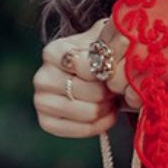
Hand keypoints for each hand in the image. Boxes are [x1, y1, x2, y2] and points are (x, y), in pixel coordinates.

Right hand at [33, 17, 137, 139]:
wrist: (92, 76)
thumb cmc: (100, 56)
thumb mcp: (105, 38)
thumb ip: (112, 36)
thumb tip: (126, 38)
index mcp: (52, 51)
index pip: (86, 66)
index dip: (107, 71)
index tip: (113, 69)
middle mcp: (41, 76)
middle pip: (89, 91)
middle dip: (109, 92)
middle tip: (114, 89)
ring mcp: (40, 100)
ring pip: (87, 112)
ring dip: (106, 109)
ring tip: (110, 100)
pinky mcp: (46, 122)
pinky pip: (80, 130)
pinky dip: (100, 125)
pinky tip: (107, 115)